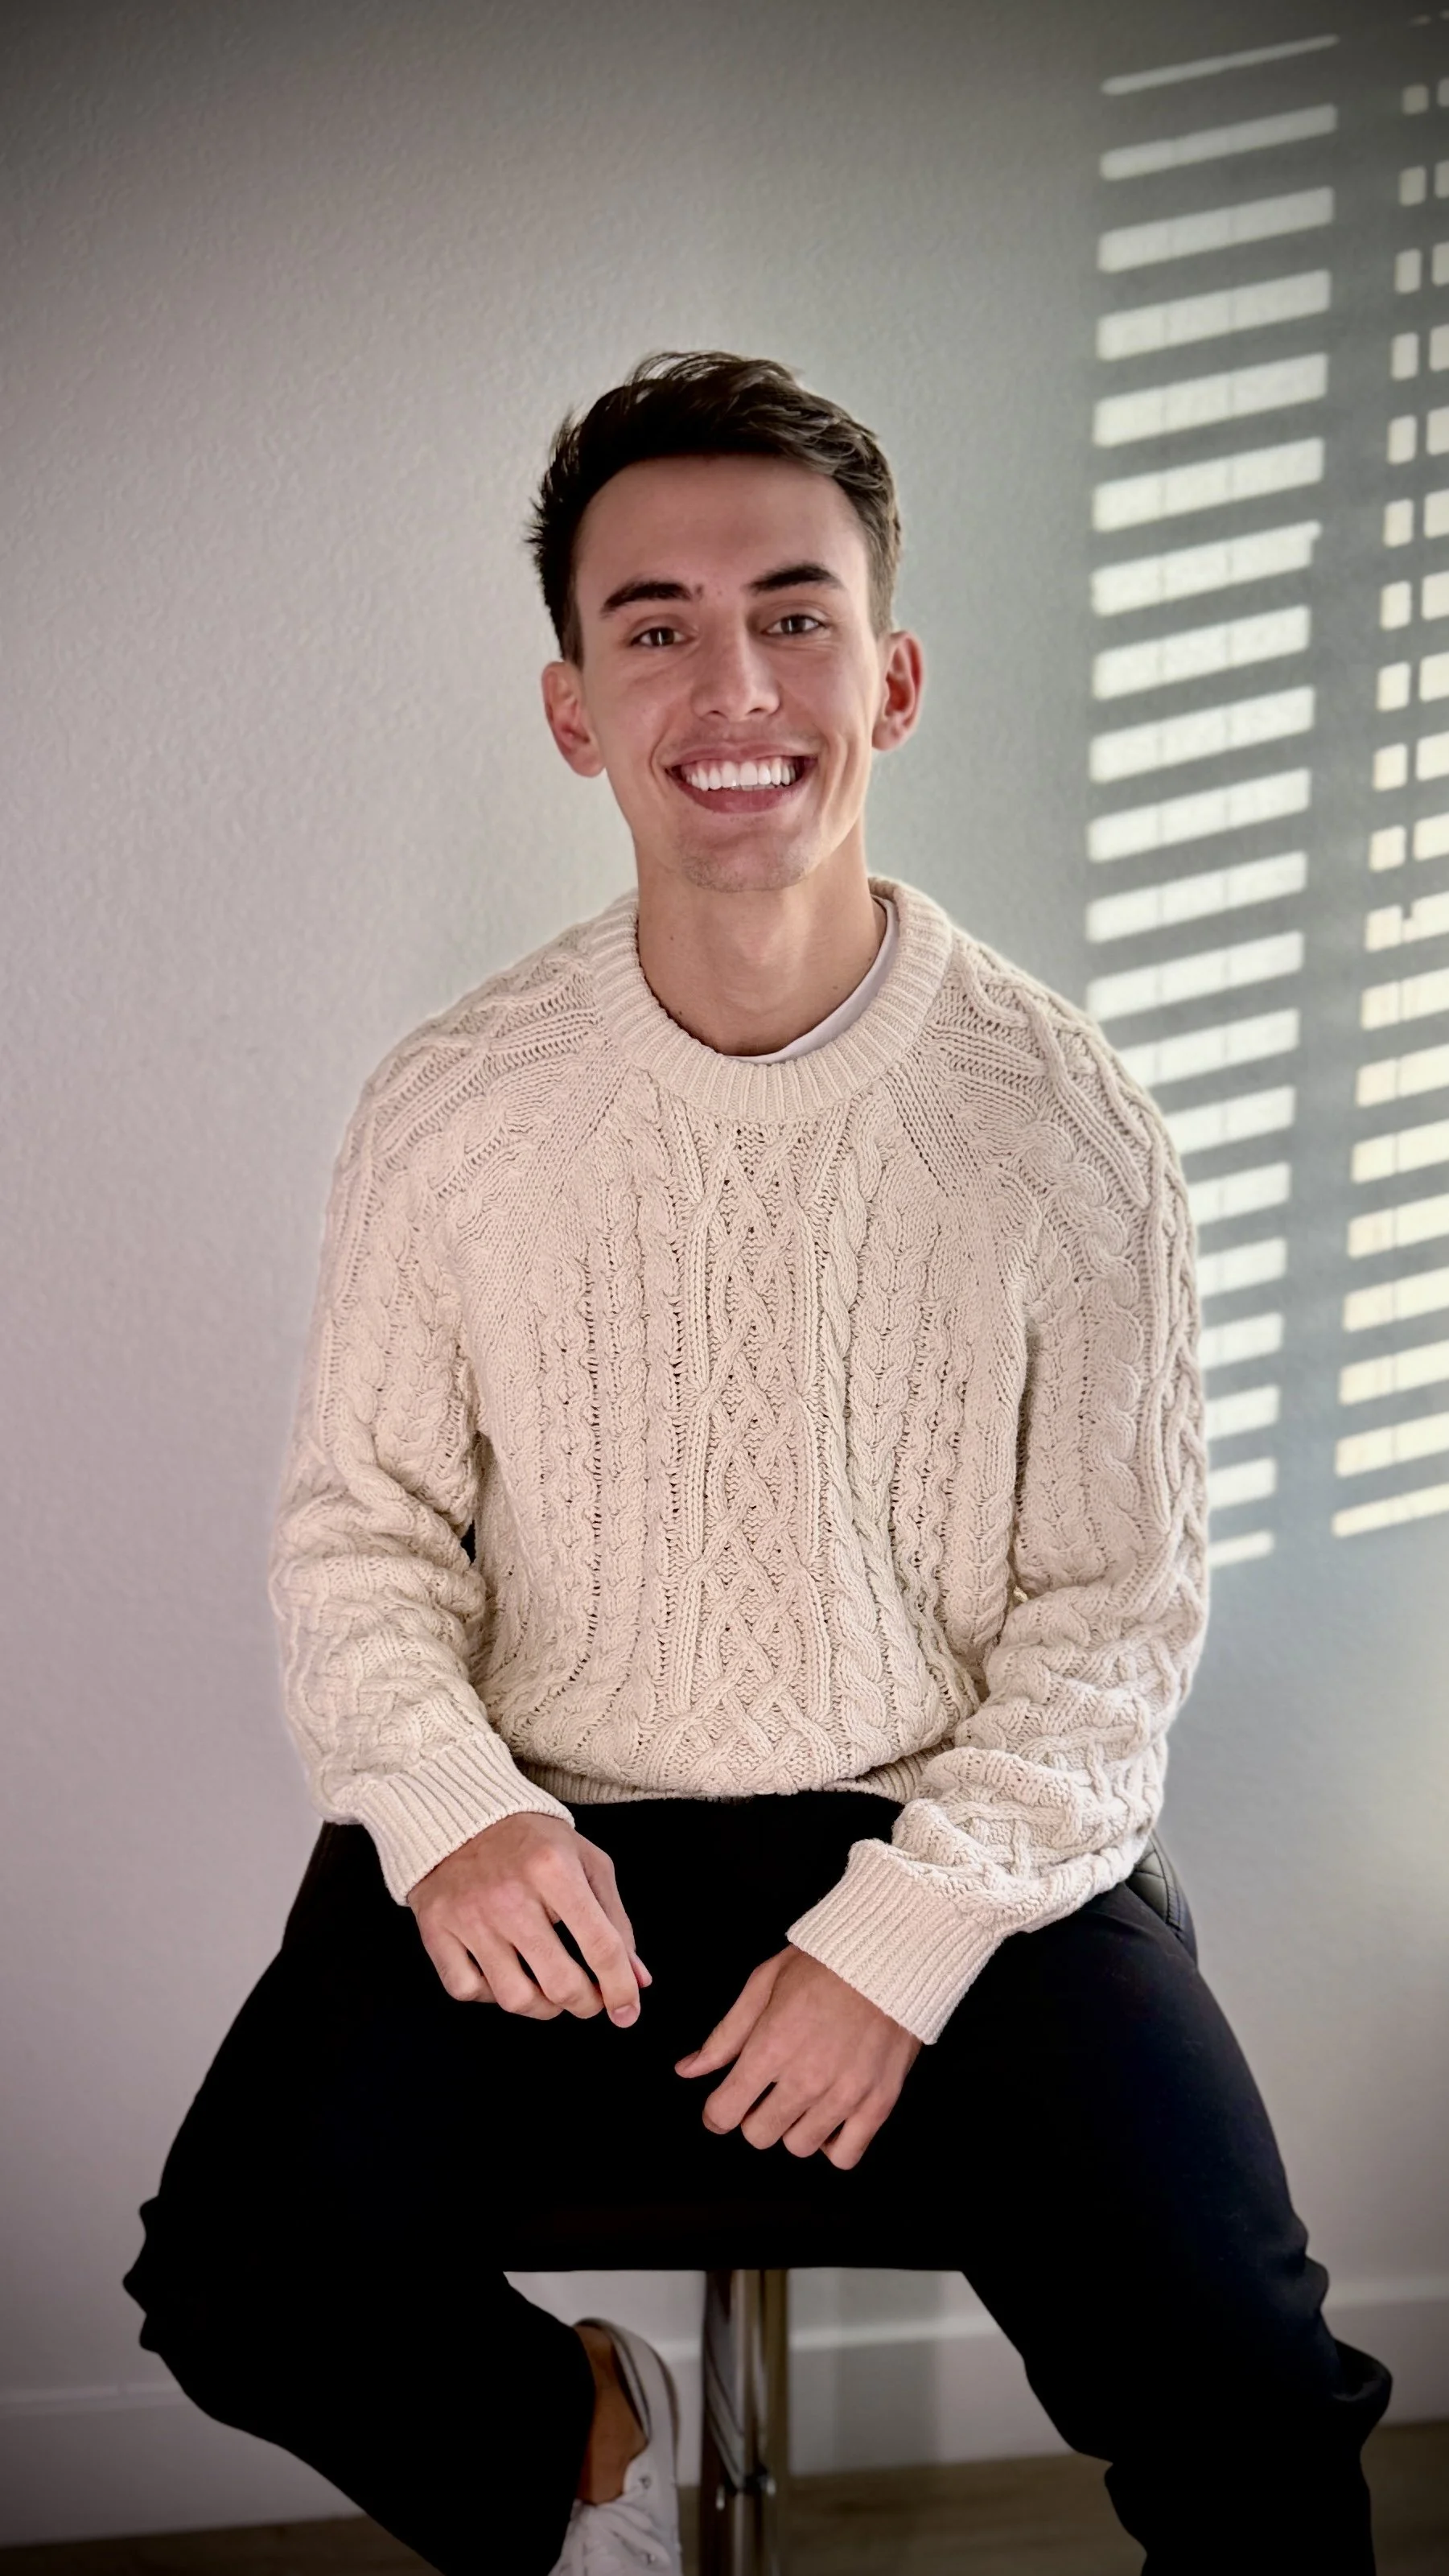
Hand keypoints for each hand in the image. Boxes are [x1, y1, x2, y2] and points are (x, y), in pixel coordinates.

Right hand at [407, 1812, 651, 2023]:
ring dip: (543, 2008)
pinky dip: (490, 1995)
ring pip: (515, 1998)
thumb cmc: (533, 1840)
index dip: (621, 1989)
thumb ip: (616, 1920)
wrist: (462, 1813)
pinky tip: (505, 1976)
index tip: (628, 2011)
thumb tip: (637, 1980)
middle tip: (590, 1998)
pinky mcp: (436, 1928)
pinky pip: (466, 1989)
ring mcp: (468, 1915)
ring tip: (550, 1990)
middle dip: (586, 2004)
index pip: (601, 1947)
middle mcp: (510, 1895)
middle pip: (560, 1983)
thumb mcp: (586, 1862)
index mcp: (554, 1869)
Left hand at [675, 1945, 920, 2168]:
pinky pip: (844, 2156)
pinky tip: (831, 2117)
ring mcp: (844, 2095)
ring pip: (798, 2147)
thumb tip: (688, 2070)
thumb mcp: (763, 1984)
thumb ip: (725, 2034)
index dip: (716, 2113)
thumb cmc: (825, 1964)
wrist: (891, 1956)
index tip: (722, 2105)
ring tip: (803, 2098)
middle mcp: (805, 2078)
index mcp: (771, 2046)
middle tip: (767, 2092)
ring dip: (793, 2127)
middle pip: (758, 2135)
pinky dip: (833, 2144)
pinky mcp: (878, 2104)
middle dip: (754, 2116)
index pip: (724, 2112)